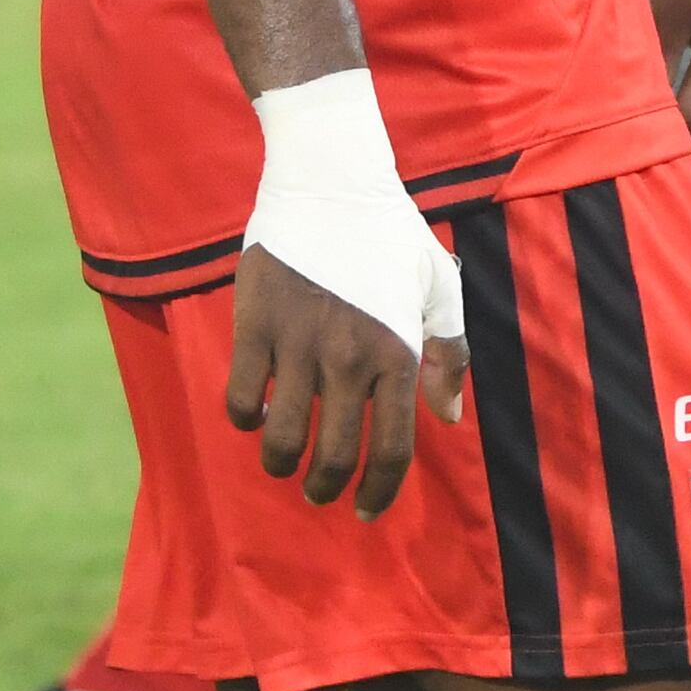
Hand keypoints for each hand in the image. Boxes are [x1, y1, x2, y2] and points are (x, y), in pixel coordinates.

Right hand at [225, 248, 469, 513]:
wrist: (330, 180)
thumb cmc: (390, 234)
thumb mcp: (438, 288)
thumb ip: (449, 355)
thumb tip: (447, 418)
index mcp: (398, 354)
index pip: (391, 449)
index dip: (377, 492)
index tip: (363, 509)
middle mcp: (350, 358)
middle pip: (333, 455)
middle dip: (324, 488)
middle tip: (317, 491)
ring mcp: (299, 343)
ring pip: (281, 437)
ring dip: (280, 463)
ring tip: (281, 462)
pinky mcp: (255, 324)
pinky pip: (241, 397)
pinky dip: (244, 419)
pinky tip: (253, 414)